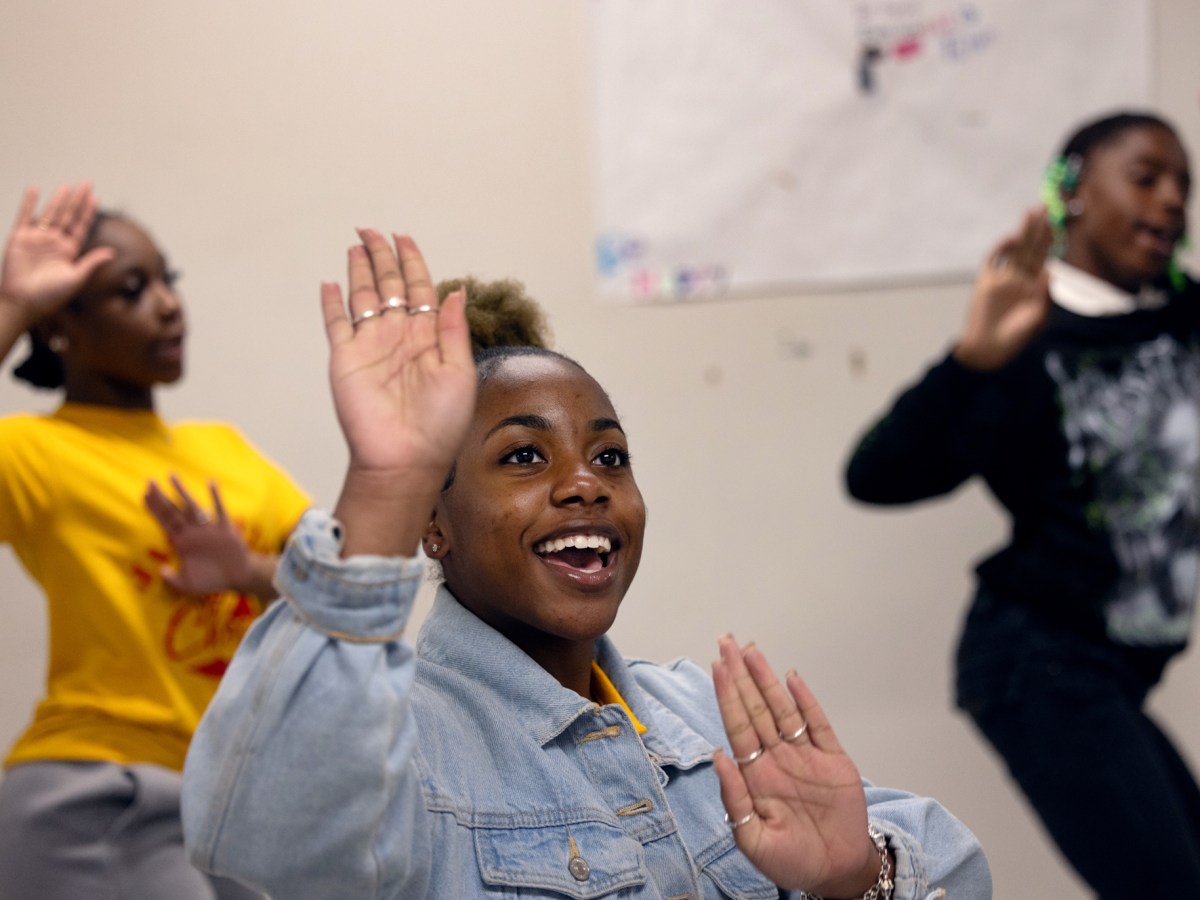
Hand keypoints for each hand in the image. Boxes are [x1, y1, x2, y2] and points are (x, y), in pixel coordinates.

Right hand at [0, 184, 114, 320]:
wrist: (24, 303)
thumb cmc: (50, 296)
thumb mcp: (76, 278)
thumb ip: (92, 262)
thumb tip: (112, 252)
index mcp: (69, 252)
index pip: (81, 227)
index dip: (88, 212)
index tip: (95, 197)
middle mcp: (54, 243)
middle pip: (68, 216)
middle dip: (77, 200)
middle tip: (86, 183)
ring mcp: (37, 239)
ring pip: (50, 214)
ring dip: (58, 200)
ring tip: (67, 185)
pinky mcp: (20, 238)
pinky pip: (25, 216)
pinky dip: (29, 203)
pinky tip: (35, 189)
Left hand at [145, 475, 265, 596]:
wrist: (238, 577)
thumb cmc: (212, 580)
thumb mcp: (188, 584)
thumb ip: (173, 578)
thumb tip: (160, 570)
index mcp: (181, 543)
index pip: (164, 522)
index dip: (154, 509)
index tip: (144, 494)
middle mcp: (192, 532)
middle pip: (173, 511)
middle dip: (161, 497)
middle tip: (150, 481)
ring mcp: (208, 529)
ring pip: (192, 507)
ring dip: (183, 492)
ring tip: (172, 477)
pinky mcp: (225, 529)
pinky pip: (220, 510)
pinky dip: (215, 497)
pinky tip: (210, 483)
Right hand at [322, 230, 475, 555]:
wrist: (405, 459)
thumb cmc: (440, 423)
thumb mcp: (459, 372)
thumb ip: (454, 329)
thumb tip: (456, 290)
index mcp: (429, 338)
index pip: (420, 290)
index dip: (413, 263)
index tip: (404, 238)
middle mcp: (399, 337)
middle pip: (389, 286)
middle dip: (383, 257)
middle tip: (373, 230)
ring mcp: (371, 347)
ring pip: (363, 297)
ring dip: (360, 270)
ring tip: (356, 244)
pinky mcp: (346, 359)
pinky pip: (336, 324)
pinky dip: (333, 304)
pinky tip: (331, 283)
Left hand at [712, 636, 881, 896]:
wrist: (837, 873)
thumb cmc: (792, 861)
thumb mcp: (753, 840)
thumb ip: (734, 799)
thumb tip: (716, 755)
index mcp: (755, 775)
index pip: (737, 725)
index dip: (727, 695)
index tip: (716, 666)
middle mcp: (776, 758)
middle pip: (755, 707)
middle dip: (740, 674)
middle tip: (726, 641)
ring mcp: (804, 756)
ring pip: (782, 708)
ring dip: (767, 679)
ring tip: (751, 650)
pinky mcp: (833, 760)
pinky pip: (818, 724)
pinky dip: (807, 700)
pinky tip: (792, 678)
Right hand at [953, 207, 1052, 370]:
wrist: (989, 350)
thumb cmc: (1016, 338)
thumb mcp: (1039, 316)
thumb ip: (1044, 292)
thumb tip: (1049, 269)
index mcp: (1033, 286)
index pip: (1043, 257)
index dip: (1049, 240)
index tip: (1056, 223)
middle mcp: (1018, 278)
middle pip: (1030, 248)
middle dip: (1037, 228)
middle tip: (1045, 207)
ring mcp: (1001, 279)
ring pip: (1013, 250)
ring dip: (1022, 232)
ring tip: (1030, 213)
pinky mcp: (985, 282)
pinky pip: (992, 260)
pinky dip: (1000, 249)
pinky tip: (1011, 238)